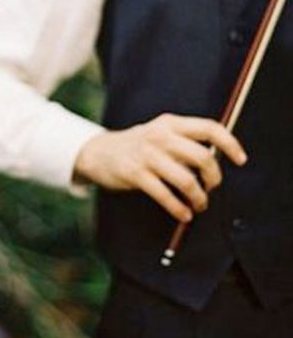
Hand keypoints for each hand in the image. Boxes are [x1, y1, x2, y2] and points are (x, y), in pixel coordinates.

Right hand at [74, 113, 246, 222]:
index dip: (230, 143)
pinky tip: (183, 214)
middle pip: (202, 157)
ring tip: (199, 205)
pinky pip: (166, 195)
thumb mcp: (158, 133)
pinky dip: (179, 209)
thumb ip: (183, 141)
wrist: (97, 152)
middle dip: (214, 179)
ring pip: (186, 180)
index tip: (240, 160)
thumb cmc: (136, 146)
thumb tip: (216, 162)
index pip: (209, 128)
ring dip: (199, 198)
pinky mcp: (135, 174)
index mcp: (169, 123)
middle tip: (212, 188)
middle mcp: (160, 136)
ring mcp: (147, 155)